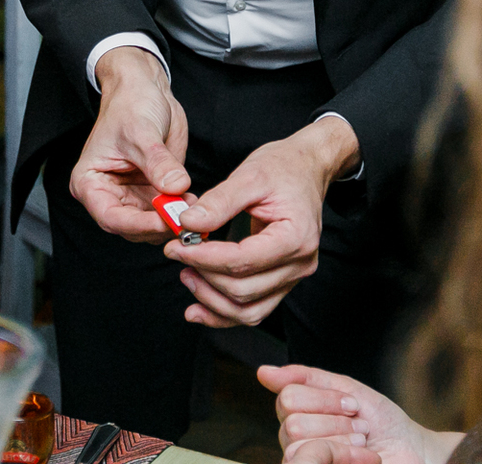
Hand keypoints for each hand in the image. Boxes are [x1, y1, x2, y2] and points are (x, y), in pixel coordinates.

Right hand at [71, 46, 189, 241]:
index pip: (110, 217)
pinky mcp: (153, 191)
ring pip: (151, 224)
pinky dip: (180, 211)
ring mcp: (133, 195)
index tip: (164, 220)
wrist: (146, 90)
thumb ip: (158, 163)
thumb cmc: (130, 105)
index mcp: (90, 183)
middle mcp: (109, 194)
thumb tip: (175, 188)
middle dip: (158, 225)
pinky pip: (166, 211)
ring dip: (172, 220)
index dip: (137, 224)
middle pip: (132, 227)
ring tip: (191, 207)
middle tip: (184, 218)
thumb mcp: (142, 132)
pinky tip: (193, 201)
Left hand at [163, 116, 357, 326]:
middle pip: (243, 290)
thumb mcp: (250, 175)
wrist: (306, 169)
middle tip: (175, 254)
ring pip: (248, 310)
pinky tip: (198, 309)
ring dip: (211, 301)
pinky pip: (254, 309)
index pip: (242, 261)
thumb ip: (218, 201)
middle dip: (203, 277)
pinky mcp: (283, 281)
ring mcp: (294, 276)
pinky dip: (223, 313)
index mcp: (296, 237)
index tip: (175, 247)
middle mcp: (300, 264)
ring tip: (185, 276)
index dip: (204, 258)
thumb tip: (187, 223)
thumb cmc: (283, 168)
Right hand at [257, 365, 461, 463]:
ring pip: (299, 443)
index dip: (324, 399)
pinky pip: (312, 460)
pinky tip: (364, 457)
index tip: (353, 406)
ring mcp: (304, 460)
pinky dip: (346, 455)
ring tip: (361, 443)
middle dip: (335, 421)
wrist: (412, 450)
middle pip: (292, 422)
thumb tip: (263, 372)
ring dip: (341, 439)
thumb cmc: (381, 422)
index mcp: (298, 415)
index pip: (287, 397)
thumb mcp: (347, 389)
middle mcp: (294, 442)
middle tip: (358, 428)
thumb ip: (306, 378)